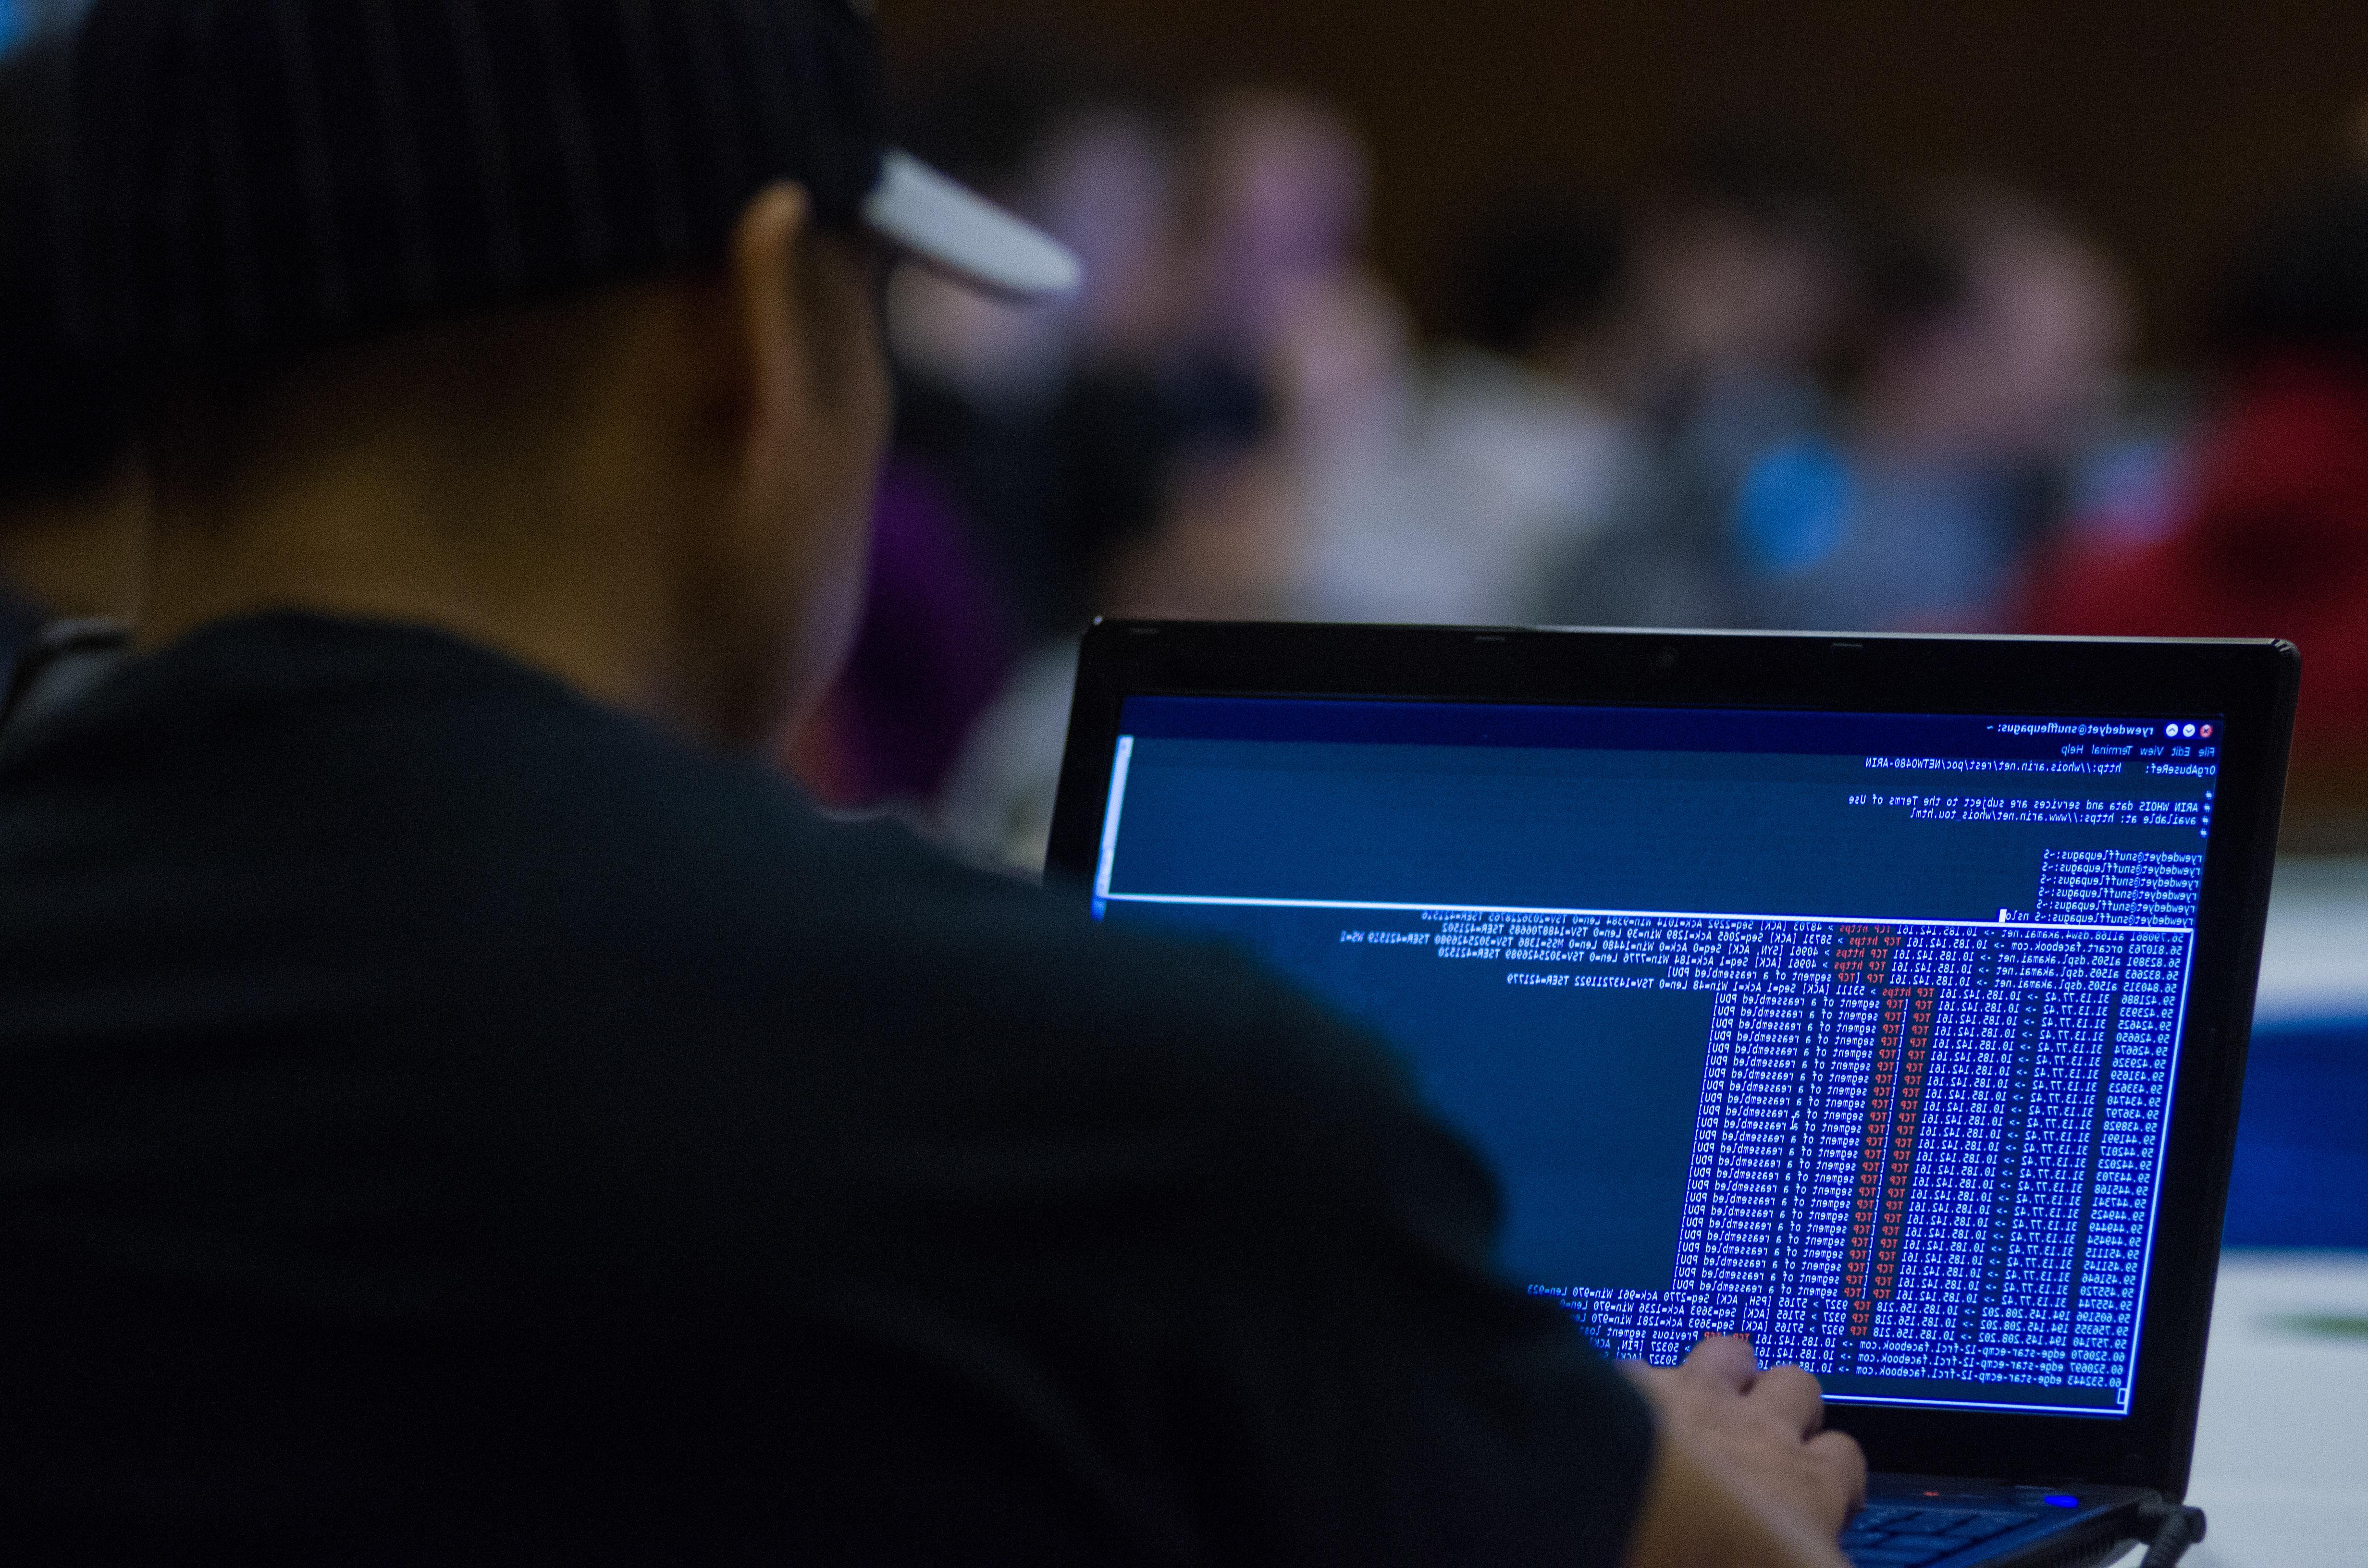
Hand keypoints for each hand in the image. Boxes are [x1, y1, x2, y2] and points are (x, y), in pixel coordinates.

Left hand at [1627, 1334, 1866, 1543]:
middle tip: (1763, 1431)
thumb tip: (1807, 1551)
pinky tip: (1627, 1412)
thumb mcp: (1787, 1565)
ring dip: (1721, 1372)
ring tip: (1705, 1401)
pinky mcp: (1633, 1388)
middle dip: (1785, 1401)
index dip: (1832, 1469)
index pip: (1844, 1458)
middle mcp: (1758, 1431)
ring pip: (1729, 1354)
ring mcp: (1695, 1400)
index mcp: (1805, 1489)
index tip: (1817, 1488)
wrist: (1629, 1539)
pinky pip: (1645, 1369)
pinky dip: (1640, 1389)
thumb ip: (1802, 1550)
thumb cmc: (1708, 1563)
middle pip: (1796, 1385)